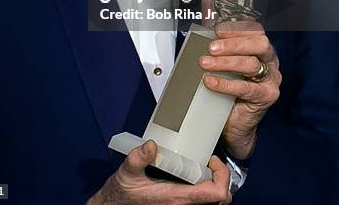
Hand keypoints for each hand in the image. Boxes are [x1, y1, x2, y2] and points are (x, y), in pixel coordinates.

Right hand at [87, 140, 230, 203]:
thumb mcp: (128, 171)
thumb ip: (139, 157)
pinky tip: (192, 172)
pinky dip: (205, 187)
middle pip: (221, 199)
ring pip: (213, 201)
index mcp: (177, 199)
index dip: (222, 176)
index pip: (217, 195)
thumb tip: (152, 144)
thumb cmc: (122, 192)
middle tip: (209, 160)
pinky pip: (202, 200)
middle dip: (221, 178)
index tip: (211, 159)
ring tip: (202, 164)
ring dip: (213, 182)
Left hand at [199, 21, 280, 159]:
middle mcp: (270, 62)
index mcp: (261, 49)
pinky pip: (246, 88)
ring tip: (205, 63)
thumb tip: (200, 34)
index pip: (255, 30)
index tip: (217, 29)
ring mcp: (271, 80)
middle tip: (211, 48)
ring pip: (252, 64)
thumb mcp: (224, 65)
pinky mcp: (266, 97)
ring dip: (225, 62)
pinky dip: (225, 84)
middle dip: (233, 43)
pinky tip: (210, 82)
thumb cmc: (230, 89)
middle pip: (259, 44)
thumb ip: (218, 49)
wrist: (235, 122)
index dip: (237, 27)